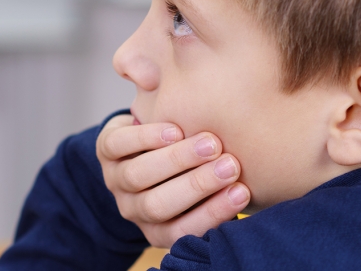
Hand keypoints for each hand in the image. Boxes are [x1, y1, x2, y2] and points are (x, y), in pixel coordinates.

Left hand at [97, 114, 250, 247]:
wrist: (144, 141)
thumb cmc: (186, 169)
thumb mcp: (202, 187)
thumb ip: (221, 190)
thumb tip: (256, 187)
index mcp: (158, 227)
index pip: (183, 230)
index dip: (214, 213)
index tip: (243, 192)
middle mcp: (134, 209)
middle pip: (159, 205)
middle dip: (197, 185)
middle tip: (230, 165)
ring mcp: (116, 180)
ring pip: (139, 176)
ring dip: (177, 159)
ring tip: (210, 144)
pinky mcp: (104, 150)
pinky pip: (119, 145)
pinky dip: (146, 138)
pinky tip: (174, 130)